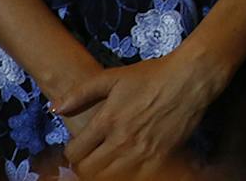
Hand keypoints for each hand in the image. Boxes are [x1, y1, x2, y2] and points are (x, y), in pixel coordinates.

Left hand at [52, 52, 227, 178]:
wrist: (190, 79)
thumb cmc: (152, 76)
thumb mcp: (113, 77)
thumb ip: (82, 92)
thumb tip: (56, 108)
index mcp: (107, 120)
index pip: (75, 152)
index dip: (73, 152)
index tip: (79, 147)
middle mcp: (122, 140)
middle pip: (89, 170)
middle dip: (85, 165)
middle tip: (91, 157)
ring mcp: (142, 152)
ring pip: (110, 177)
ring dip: (104, 172)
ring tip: (108, 162)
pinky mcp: (162, 158)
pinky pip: (136, 177)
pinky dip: (128, 174)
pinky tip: (129, 164)